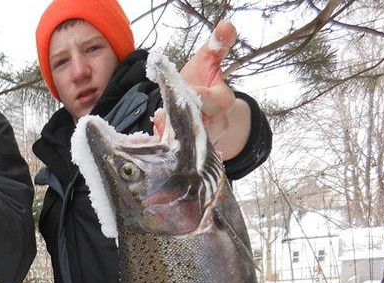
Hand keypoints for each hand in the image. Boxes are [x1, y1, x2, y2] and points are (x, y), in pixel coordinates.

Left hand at [164, 21, 250, 159]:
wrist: (210, 111)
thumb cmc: (204, 83)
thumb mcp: (208, 62)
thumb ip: (216, 46)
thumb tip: (226, 26)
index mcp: (222, 100)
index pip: (206, 99)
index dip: (192, 95)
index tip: (180, 89)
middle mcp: (218, 124)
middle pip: (196, 124)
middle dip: (178, 120)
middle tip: (161, 115)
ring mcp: (208, 142)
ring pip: (188, 143)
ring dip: (170, 136)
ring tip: (159, 127)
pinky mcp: (196, 155)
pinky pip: (180, 154)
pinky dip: (167, 149)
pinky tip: (157, 143)